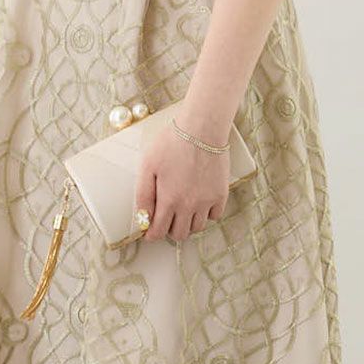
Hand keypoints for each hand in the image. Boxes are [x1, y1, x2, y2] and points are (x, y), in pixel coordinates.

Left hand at [134, 120, 230, 242]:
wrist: (202, 128)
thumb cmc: (172, 143)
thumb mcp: (148, 166)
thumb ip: (143, 195)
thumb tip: (142, 219)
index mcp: (169, 200)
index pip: (159, 233)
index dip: (151, 235)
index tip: (150, 231)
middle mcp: (189, 206)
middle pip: (180, 235)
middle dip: (169, 230)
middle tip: (166, 218)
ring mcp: (207, 201)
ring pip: (197, 228)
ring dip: (188, 223)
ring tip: (182, 209)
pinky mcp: (221, 193)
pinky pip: (215, 216)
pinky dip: (206, 214)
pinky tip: (199, 201)